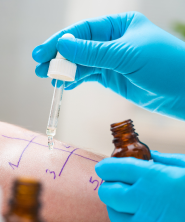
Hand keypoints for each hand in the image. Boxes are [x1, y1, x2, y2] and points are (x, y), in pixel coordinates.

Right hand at [32, 11, 184, 119]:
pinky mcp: (113, 78)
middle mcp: (113, 41)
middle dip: (59, 57)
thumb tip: (63, 45)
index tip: (44, 52)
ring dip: (66, 70)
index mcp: (118, 26)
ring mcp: (112, 61)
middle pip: (80, 47)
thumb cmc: (163, 66)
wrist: (182, 91)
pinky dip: (77, 79)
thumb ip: (94, 52)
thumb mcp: (126, 54)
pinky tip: (66, 83)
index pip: (83, 31)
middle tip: (40, 66)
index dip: (61, 42)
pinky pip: (90, 76)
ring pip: (83, 63)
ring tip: (50, 77)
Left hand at [95, 151, 184, 221]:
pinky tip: (135, 213)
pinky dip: (125, 220)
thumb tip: (145, 156)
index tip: (104, 167)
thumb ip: (160, 160)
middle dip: (107, 185)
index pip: (113, 169)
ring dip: (114, 204)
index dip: (105, 167)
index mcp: (151, 176)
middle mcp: (144, 200)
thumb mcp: (182, 164)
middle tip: (115, 182)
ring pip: (113, 214)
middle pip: (107, 192)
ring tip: (123, 199)